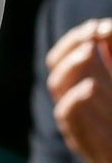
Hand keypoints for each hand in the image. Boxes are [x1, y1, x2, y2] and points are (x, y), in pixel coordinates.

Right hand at [46, 19, 111, 162]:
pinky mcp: (75, 135)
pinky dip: (75, 98)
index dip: (77, 36)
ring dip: (75, 64)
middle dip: (75, 43)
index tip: (100, 27)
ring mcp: (70, 115)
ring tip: (91, 51)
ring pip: (57, 83)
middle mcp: (68, 97)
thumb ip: (110, 58)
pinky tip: (90, 87)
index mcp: (77, 83)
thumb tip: (106, 29)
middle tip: (95, 36)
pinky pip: (66, 112)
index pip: (63, 52)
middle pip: (56, 62)